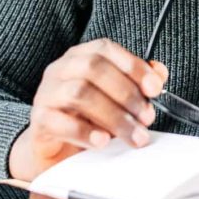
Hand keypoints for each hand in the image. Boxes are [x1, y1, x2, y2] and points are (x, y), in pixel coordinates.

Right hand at [8, 38, 168, 180]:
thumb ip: (137, 83)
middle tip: (147, 118)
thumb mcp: (116, 99)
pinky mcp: (39, 121)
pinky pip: (59, 121)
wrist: (55, 149)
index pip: (105, 49)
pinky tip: (103, 142)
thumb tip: (159, 73)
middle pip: (93, 68)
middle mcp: (60, 70)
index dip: (133, 66)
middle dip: (126, 93)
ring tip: (134, 135)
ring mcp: (46, 94)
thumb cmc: (88, 118)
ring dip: (113, 116)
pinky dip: (85, 132)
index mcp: (80, 57)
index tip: (155, 88)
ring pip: (79, 93)